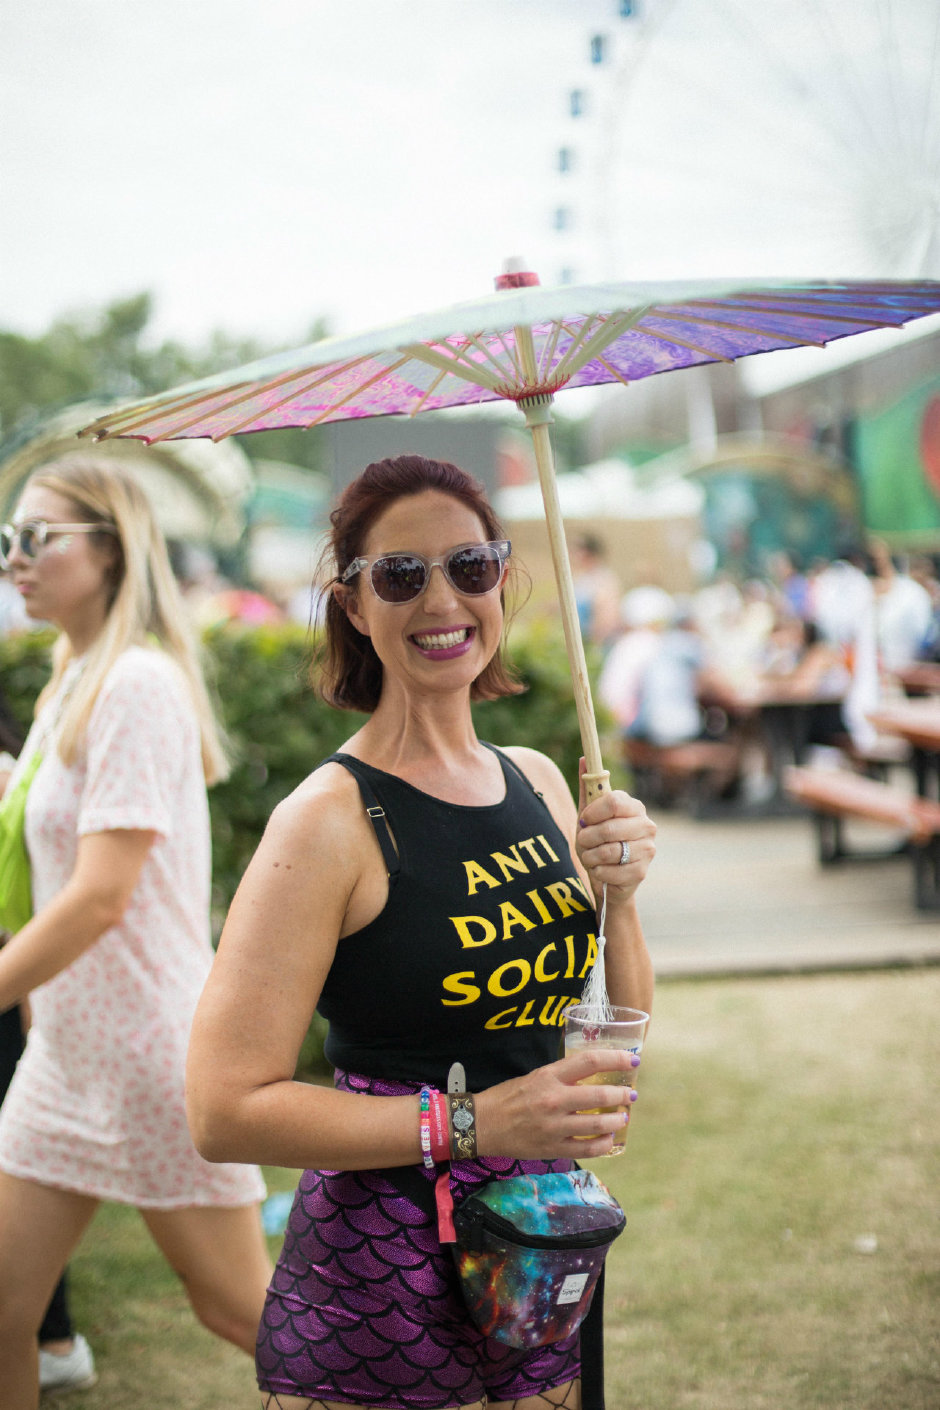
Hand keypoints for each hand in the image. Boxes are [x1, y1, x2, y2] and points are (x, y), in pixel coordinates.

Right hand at [475, 1047, 639, 1160]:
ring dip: (616, 1120)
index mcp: (549, 1077)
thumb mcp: (535, 1077)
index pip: (590, 1062)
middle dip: (622, 1095)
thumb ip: (561, 1077)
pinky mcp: (553, 1148)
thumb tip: (590, 1076)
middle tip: (630, 1094)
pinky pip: (587, 1149)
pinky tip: (609, 1139)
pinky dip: (603, 1144)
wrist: (482, 1124)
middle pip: (599, 1095)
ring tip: (622, 1117)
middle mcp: (554, 1100)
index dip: (616, 1059)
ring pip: (597, 1124)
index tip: (632, 1059)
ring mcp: (555, 1127)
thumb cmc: (507, 1097)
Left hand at [576, 759, 655, 904]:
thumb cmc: (597, 840)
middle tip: (583, 841)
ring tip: (590, 856)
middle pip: (609, 828)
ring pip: (609, 851)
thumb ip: (588, 786)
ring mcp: (647, 849)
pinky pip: (611, 871)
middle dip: (588, 837)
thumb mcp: (589, 813)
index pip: (614, 802)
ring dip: (590, 856)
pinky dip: (598, 871)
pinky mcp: (642, 871)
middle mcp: (646, 825)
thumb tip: (584, 758)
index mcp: (634, 806)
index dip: (593, 812)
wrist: (606, 874)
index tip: (584, 820)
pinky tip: (600, 869)